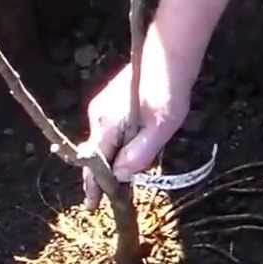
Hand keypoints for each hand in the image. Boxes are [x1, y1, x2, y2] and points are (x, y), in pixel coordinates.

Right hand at [79, 25, 198, 209]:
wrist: (169, 55)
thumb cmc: (168, 90)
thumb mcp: (161, 127)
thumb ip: (140, 153)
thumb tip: (120, 176)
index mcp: (105, 124)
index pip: (94, 164)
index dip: (94, 187)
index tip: (93, 208)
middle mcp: (97, 116)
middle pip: (98, 155)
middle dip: (107, 175)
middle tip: (120, 197)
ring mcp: (102, 108)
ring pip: (105, 144)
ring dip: (117, 159)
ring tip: (135, 170)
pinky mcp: (110, 104)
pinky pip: (111, 133)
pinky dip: (120, 145)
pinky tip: (138, 147)